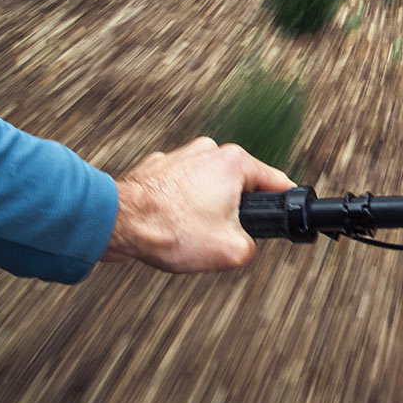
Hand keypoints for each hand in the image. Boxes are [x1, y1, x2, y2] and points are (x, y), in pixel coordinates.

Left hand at [102, 137, 294, 272]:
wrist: (117, 224)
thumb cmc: (170, 230)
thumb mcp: (233, 251)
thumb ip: (253, 247)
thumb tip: (246, 245)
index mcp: (234, 162)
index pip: (276, 182)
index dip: (283, 204)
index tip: (285, 215)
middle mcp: (208, 151)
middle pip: (239, 186)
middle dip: (236, 212)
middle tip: (223, 235)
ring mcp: (179, 156)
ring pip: (208, 188)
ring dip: (206, 209)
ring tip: (191, 233)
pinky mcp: (156, 168)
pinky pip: (180, 189)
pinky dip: (180, 206)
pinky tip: (172, 226)